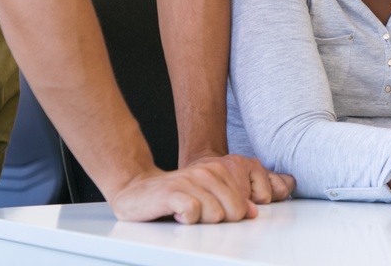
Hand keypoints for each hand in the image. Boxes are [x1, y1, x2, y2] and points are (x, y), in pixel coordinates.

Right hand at [109, 154, 295, 223]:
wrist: (137, 192)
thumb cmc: (176, 196)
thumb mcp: (209, 195)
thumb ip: (234, 200)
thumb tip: (253, 212)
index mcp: (221, 170)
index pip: (246, 203)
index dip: (235, 215)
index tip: (218, 213)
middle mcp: (208, 171)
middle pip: (234, 211)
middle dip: (219, 220)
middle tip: (199, 215)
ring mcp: (190, 180)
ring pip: (215, 215)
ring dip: (200, 221)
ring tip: (187, 214)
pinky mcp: (172, 192)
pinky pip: (192, 213)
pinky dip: (185, 220)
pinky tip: (177, 215)